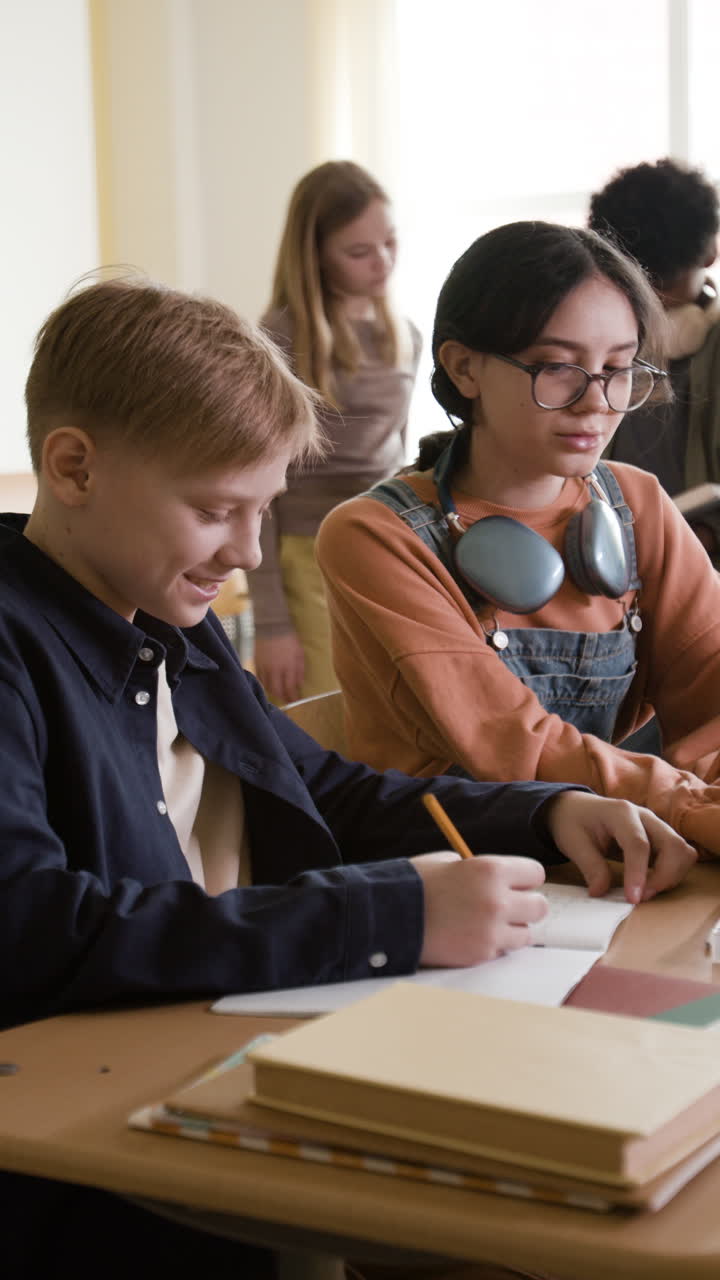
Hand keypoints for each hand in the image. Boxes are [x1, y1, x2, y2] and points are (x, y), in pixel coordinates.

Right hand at [253, 631, 304, 703]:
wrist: (271, 625)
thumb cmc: (289, 638)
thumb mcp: (299, 652)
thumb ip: (299, 669)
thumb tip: (299, 684)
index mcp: (288, 666)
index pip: (290, 687)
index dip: (293, 696)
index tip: (296, 700)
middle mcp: (275, 669)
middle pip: (277, 690)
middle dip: (283, 697)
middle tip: (287, 700)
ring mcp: (264, 667)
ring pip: (267, 686)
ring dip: (274, 692)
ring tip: (279, 694)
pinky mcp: (257, 663)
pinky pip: (260, 678)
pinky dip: (265, 683)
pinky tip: (269, 684)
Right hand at [410, 850, 547, 966]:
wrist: (388, 916)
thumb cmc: (415, 885)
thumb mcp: (448, 862)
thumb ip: (479, 870)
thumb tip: (500, 879)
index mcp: (490, 870)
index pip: (535, 874)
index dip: (523, 879)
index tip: (514, 884)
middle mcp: (497, 900)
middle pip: (540, 906)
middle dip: (524, 906)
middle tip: (505, 907)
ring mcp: (491, 931)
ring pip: (526, 933)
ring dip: (511, 929)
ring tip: (487, 924)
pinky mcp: (482, 954)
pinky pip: (503, 951)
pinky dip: (492, 946)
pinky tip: (471, 937)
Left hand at [542, 791, 697, 903]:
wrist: (575, 808)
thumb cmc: (573, 822)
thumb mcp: (573, 842)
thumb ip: (590, 866)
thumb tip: (600, 893)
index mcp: (620, 812)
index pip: (638, 844)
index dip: (638, 873)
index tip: (633, 899)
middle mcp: (645, 816)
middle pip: (674, 845)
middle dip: (665, 876)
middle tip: (641, 897)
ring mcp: (656, 826)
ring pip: (683, 851)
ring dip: (671, 876)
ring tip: (645, 892)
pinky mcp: (660, 838)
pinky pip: (678, 857)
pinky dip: (671, 874)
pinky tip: (650, 884)